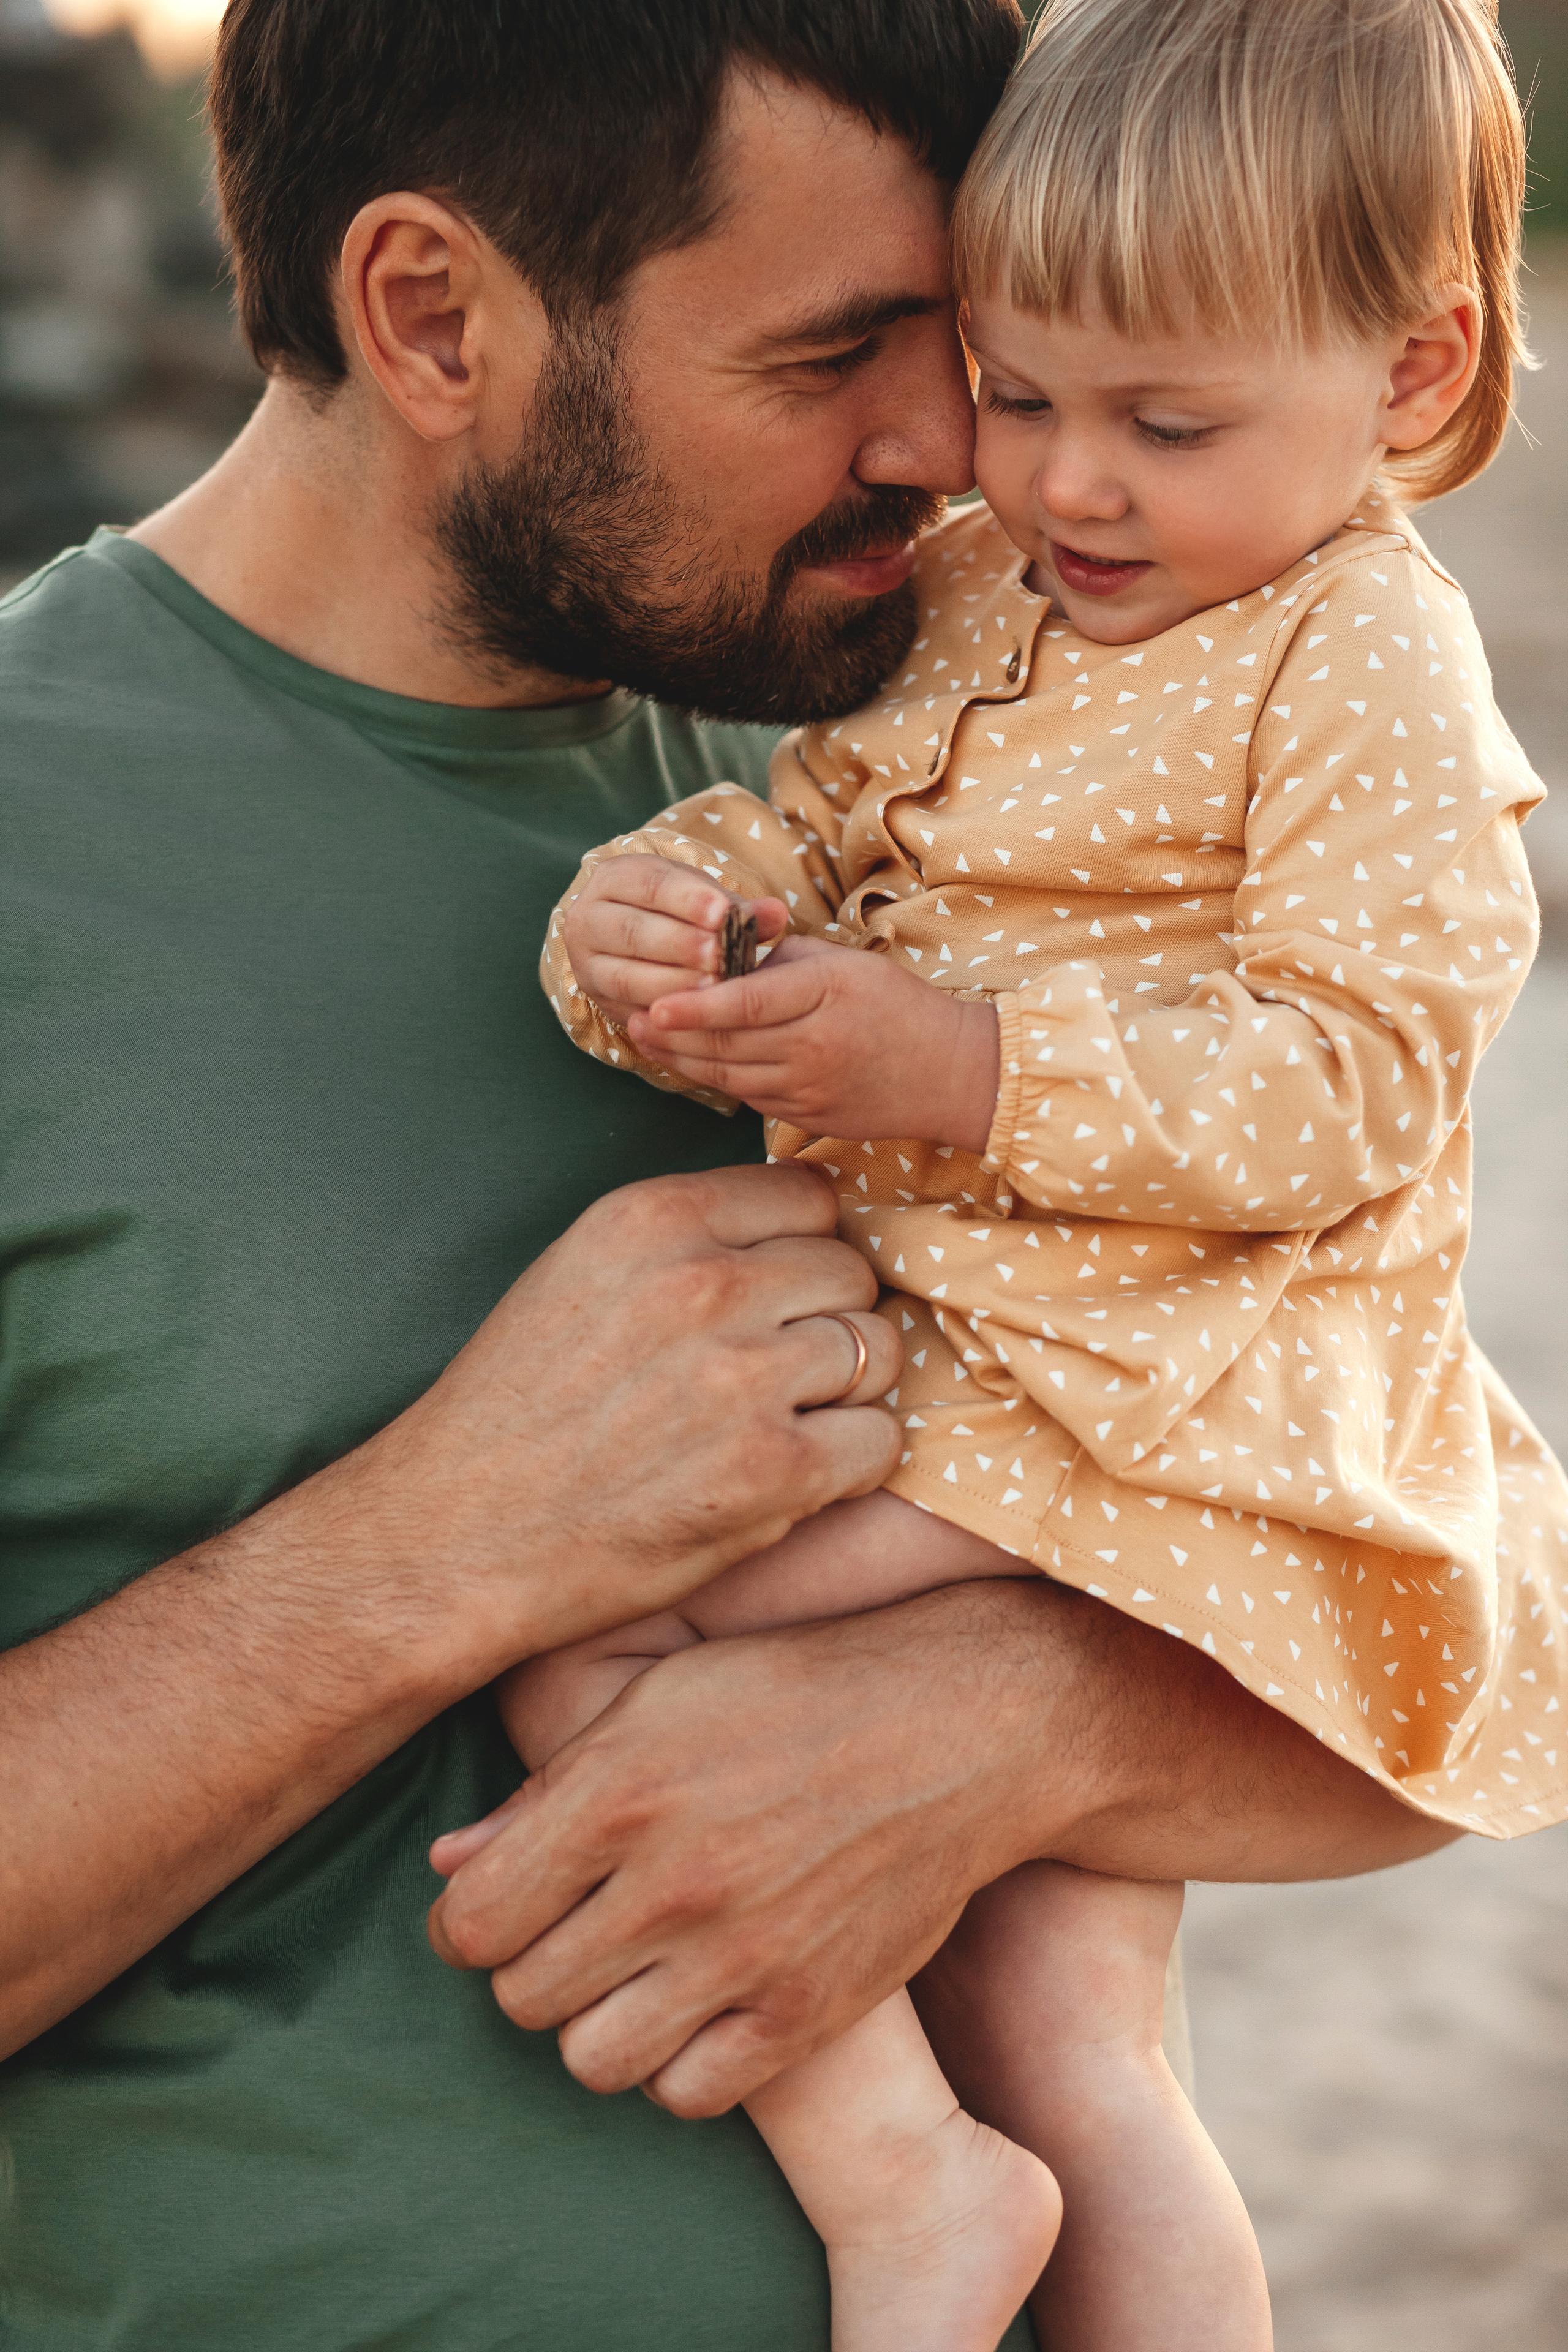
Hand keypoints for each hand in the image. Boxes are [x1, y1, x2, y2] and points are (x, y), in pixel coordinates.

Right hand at [0, 1162, 901, 2057]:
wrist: (451, 1541)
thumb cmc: (514, 1414)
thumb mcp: (581, 1274)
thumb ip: (685, 1243)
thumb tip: (799, 1227)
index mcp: (651, 1220)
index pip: (810, 1196)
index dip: (803, 1250)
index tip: (778, 1294)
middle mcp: (704, 1284)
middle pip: (852, 1271)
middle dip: (827, 1319)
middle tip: (774, 1373)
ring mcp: (744, 1378)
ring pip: (877, 1350)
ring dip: (843, 1392)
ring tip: (774, 1425)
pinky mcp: (773, 1471)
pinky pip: (881, 1439)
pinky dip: (850, 1463)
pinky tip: (788, 1477)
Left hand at [426, 1576, 1459, 2116]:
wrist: (960, 1728)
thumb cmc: (795, 1691)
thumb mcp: (659, 1698)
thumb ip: (546, 1791)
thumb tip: (448, 1866)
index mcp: (616, 1793)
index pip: (469, 1925)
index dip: (469, 1922)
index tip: (500, 1906)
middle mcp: (669, 1884)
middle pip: (522, 1998)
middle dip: (534, 1968)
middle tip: (579, 1929)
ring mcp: (739, 1958)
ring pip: (592, 2061)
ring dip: (600, 2023)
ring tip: (635, 1972)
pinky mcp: (804, 2013)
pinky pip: (686, 2096)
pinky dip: (679, 2064)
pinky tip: (701, 2003)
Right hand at [564, 854, 789, 1026]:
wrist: (635, 942)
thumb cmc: (678, 913)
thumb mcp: (703, 900)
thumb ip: (736, 908)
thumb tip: (776, 914)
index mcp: (615, 878)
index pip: (648, 884)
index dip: (686, 899)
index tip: (723, 914)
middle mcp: (588, 918)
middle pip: (632, 931)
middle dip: (680, 945)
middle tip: (720, 957)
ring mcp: (586, 962)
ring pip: (624, 976)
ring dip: (671, 984)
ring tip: (714, 988)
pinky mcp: (597, 1000)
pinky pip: (627, 1010)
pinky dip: (662, 1015)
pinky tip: (696, 1017)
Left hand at [627, 936, 1001, 1147]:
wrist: (950, 1074)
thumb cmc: (897, 1006)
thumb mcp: (845, 963)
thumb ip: (782, 958)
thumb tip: (724, 957)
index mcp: (823, 996)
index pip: (745, 1005)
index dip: (693, 1008)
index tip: (653, 1005)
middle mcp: (813, 1047)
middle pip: (725, 1046)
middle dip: (672, 1035)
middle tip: (633, 1019)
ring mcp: (809, 1089)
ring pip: (729, 1077)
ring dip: (684, 1060)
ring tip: (651, 1039)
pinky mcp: (808, 1119)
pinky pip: (750, 1098)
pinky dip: (720, 1079)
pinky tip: (697, 1063)